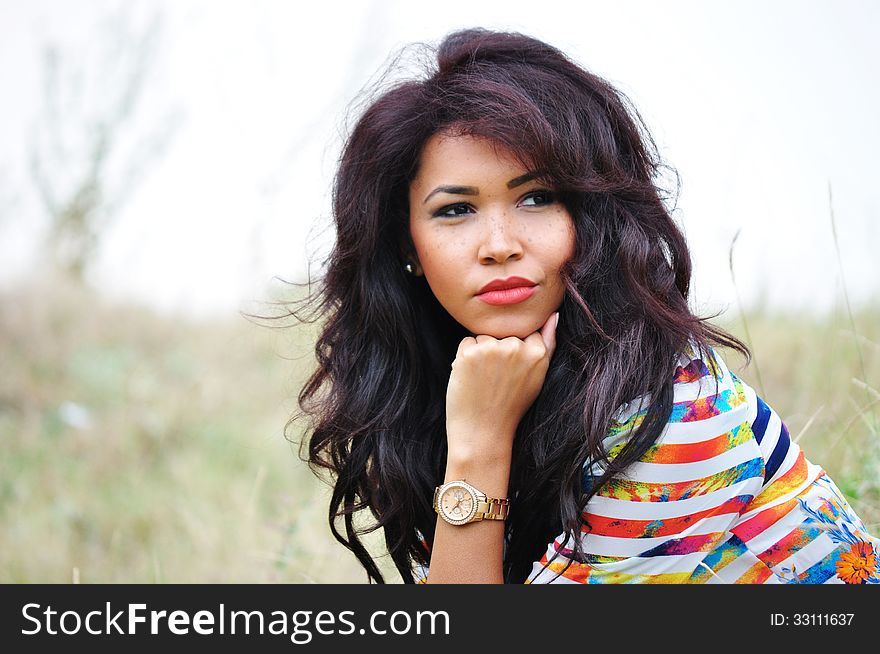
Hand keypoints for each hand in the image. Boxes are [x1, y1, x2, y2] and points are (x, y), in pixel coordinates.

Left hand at [445, 311, 558, 461]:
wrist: (484, 432)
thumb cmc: (510, 406)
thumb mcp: (537, 375)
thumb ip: (548, 342)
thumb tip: (554, 314)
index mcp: (537, 352)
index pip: (523, 331)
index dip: (513, 352)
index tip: (511, 373)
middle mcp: (516, 347)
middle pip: (501, 332)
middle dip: (496, 351)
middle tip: (497, 381)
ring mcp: (492, 349)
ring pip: (483, 336)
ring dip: (479, 354)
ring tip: (484, 381)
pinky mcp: (469, 353)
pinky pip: (466, 343)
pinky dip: (464, 358)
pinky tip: (471, 379)